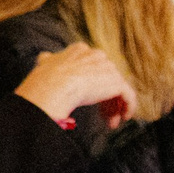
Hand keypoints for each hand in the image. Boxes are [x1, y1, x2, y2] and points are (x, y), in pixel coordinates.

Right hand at [13, 41, 136, 125]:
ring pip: (116, 88)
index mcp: (80, 50)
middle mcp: (96, 56)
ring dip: (113, 106)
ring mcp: (108, 68)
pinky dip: (128, 107)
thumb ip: (49, 60)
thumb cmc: (45, 79)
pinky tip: (124, 117)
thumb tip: (45, 58)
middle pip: (105, 79)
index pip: (91, 68)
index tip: (88, 99)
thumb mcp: (45, 64)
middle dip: (104, 98)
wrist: (53, 86)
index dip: (90, 85)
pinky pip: (128, 95)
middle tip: (102, 115)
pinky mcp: (116, 82)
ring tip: (110, 122)